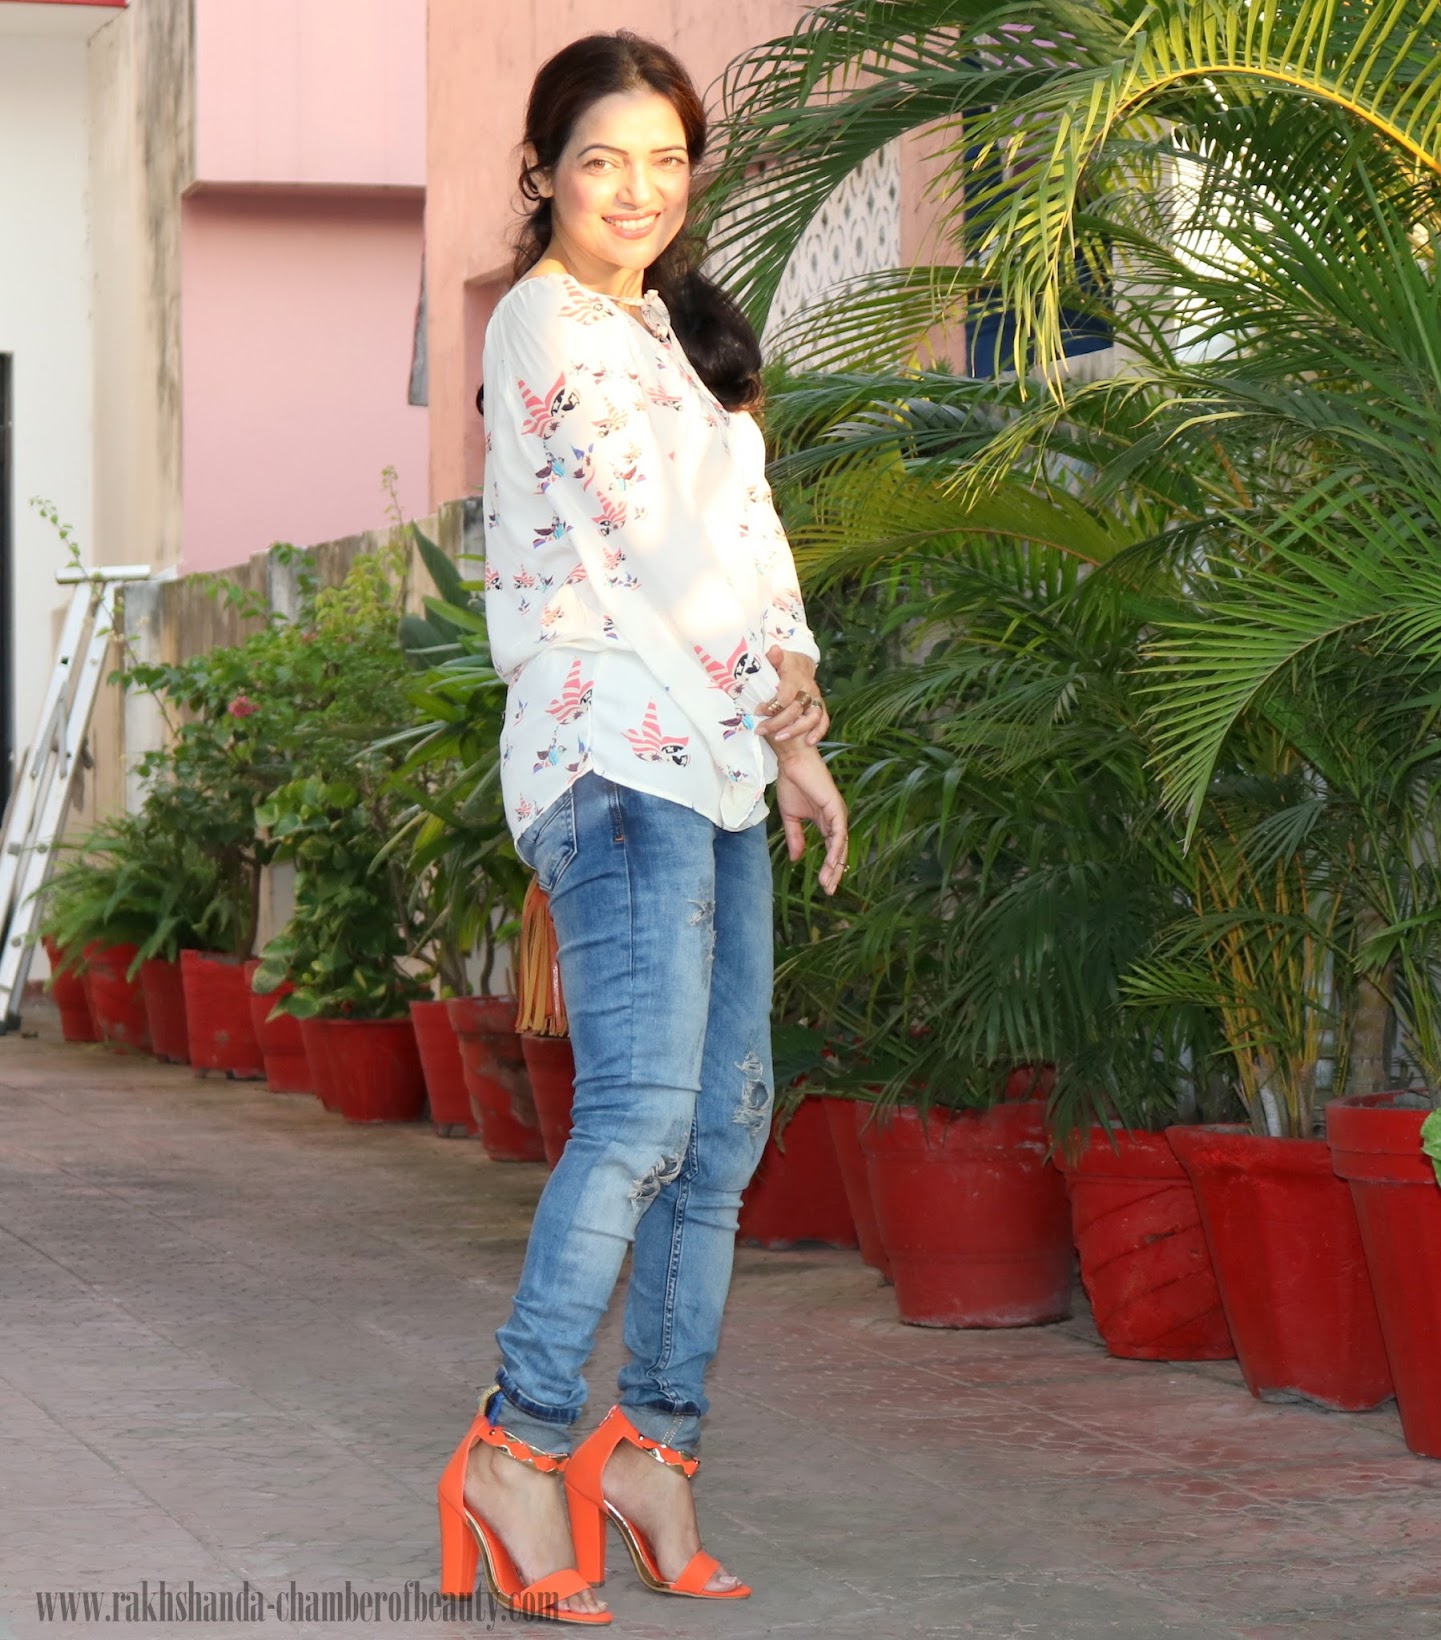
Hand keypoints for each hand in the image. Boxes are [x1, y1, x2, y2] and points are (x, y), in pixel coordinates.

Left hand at [754, 646, 828, 748]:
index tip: (758, 711)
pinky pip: (824, 721)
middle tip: (760, 729)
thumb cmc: (783, 665)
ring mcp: (816, 698)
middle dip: (777, 721)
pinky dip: (818, 732)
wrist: (800, 665)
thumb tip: (774, 650)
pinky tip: (809, 742)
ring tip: (779, 738)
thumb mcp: (776, 659)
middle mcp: (808, 688)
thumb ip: (773, 658)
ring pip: (812, 717)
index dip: (772, 705)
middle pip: (796, 708)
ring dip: (796, 730)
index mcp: (796, 676)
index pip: (786, 693)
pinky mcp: (821, 707)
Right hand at [774, 745, 848, 895]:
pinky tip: (832, 862)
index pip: (830, 849)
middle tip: (829, 890)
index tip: (823, 886)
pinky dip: (836, 848)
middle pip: (838, 851)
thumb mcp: (790, 817)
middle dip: (834, 872)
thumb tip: (796, 860)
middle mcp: (834, 819)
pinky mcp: (836, 807)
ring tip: (828, 883)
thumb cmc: (792, 783)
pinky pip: (838, 833)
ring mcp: (837, 814)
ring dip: (835, 865)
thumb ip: (795, 838)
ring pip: (840, 845)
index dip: (827, 867)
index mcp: (825, 822)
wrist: (791, 762)